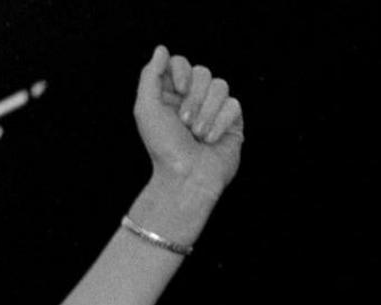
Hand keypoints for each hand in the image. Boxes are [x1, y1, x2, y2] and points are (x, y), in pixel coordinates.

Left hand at [134, 48, 243, 196]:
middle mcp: (192, 98)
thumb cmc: (163, 148)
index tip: (178, 91)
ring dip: (207, 113)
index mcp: (170, 94)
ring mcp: (214, 108)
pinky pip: (234, 105)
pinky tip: (210, 140)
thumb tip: (161, 49)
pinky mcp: (232, 121)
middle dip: (194, 98)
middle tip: (184, 123)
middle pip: (203, 72)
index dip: (182, 71)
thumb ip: (151, 76)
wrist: (185, 178)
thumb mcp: (146, 110)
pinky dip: (220, 123)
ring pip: (221, 86)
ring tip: (197, 135)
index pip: (180, 62)